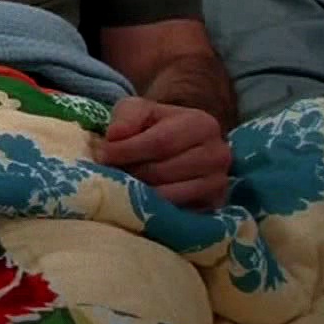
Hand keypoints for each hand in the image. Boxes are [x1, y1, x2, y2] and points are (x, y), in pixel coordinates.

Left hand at [95, 95, 232, 210]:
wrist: (177, 146)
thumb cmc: (153, 125)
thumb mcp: (137, 110)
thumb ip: (126, 116)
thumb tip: (114, 136)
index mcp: (202, 124)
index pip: (160, 142)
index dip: (128, 150)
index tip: (105, 154)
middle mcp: (218, 154)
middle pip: (163, 171)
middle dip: (131, 173)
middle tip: (112, 172)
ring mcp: (219, 183)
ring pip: (169, 195)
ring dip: (140, 192)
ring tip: (125, 184)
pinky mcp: (214, 207)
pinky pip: (179, 214)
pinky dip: (155, 209)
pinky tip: (142, 200)